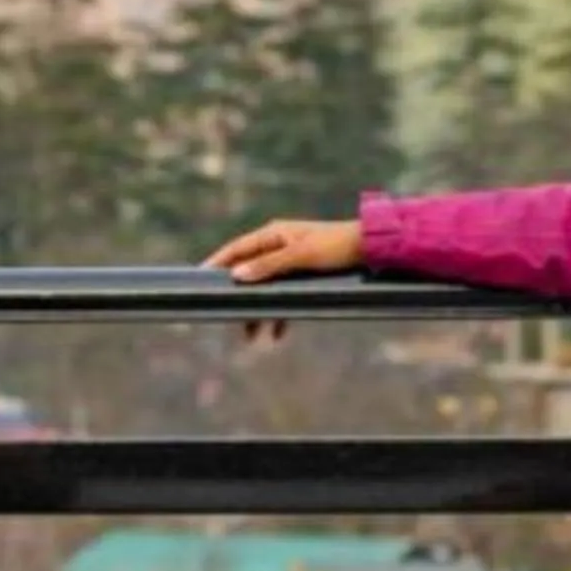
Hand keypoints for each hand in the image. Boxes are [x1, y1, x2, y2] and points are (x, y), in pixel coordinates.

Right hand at [205, 217, 363, 342]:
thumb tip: (236, 276)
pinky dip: (280, 314)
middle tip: (225, 316)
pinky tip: (278, 334)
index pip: (236, 249)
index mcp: (273, 235)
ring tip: (250, 336)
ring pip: (266, 289)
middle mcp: (279, 246)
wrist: (372, 249)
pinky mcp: (305, 276)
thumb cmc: (336, 247)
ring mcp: (291, 262)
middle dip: (238, 296)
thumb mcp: (300, 257)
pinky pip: (285, 296)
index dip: (217, 263)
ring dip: (258, 311)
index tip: (198, 278)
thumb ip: (268, 266)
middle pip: (248, 273)